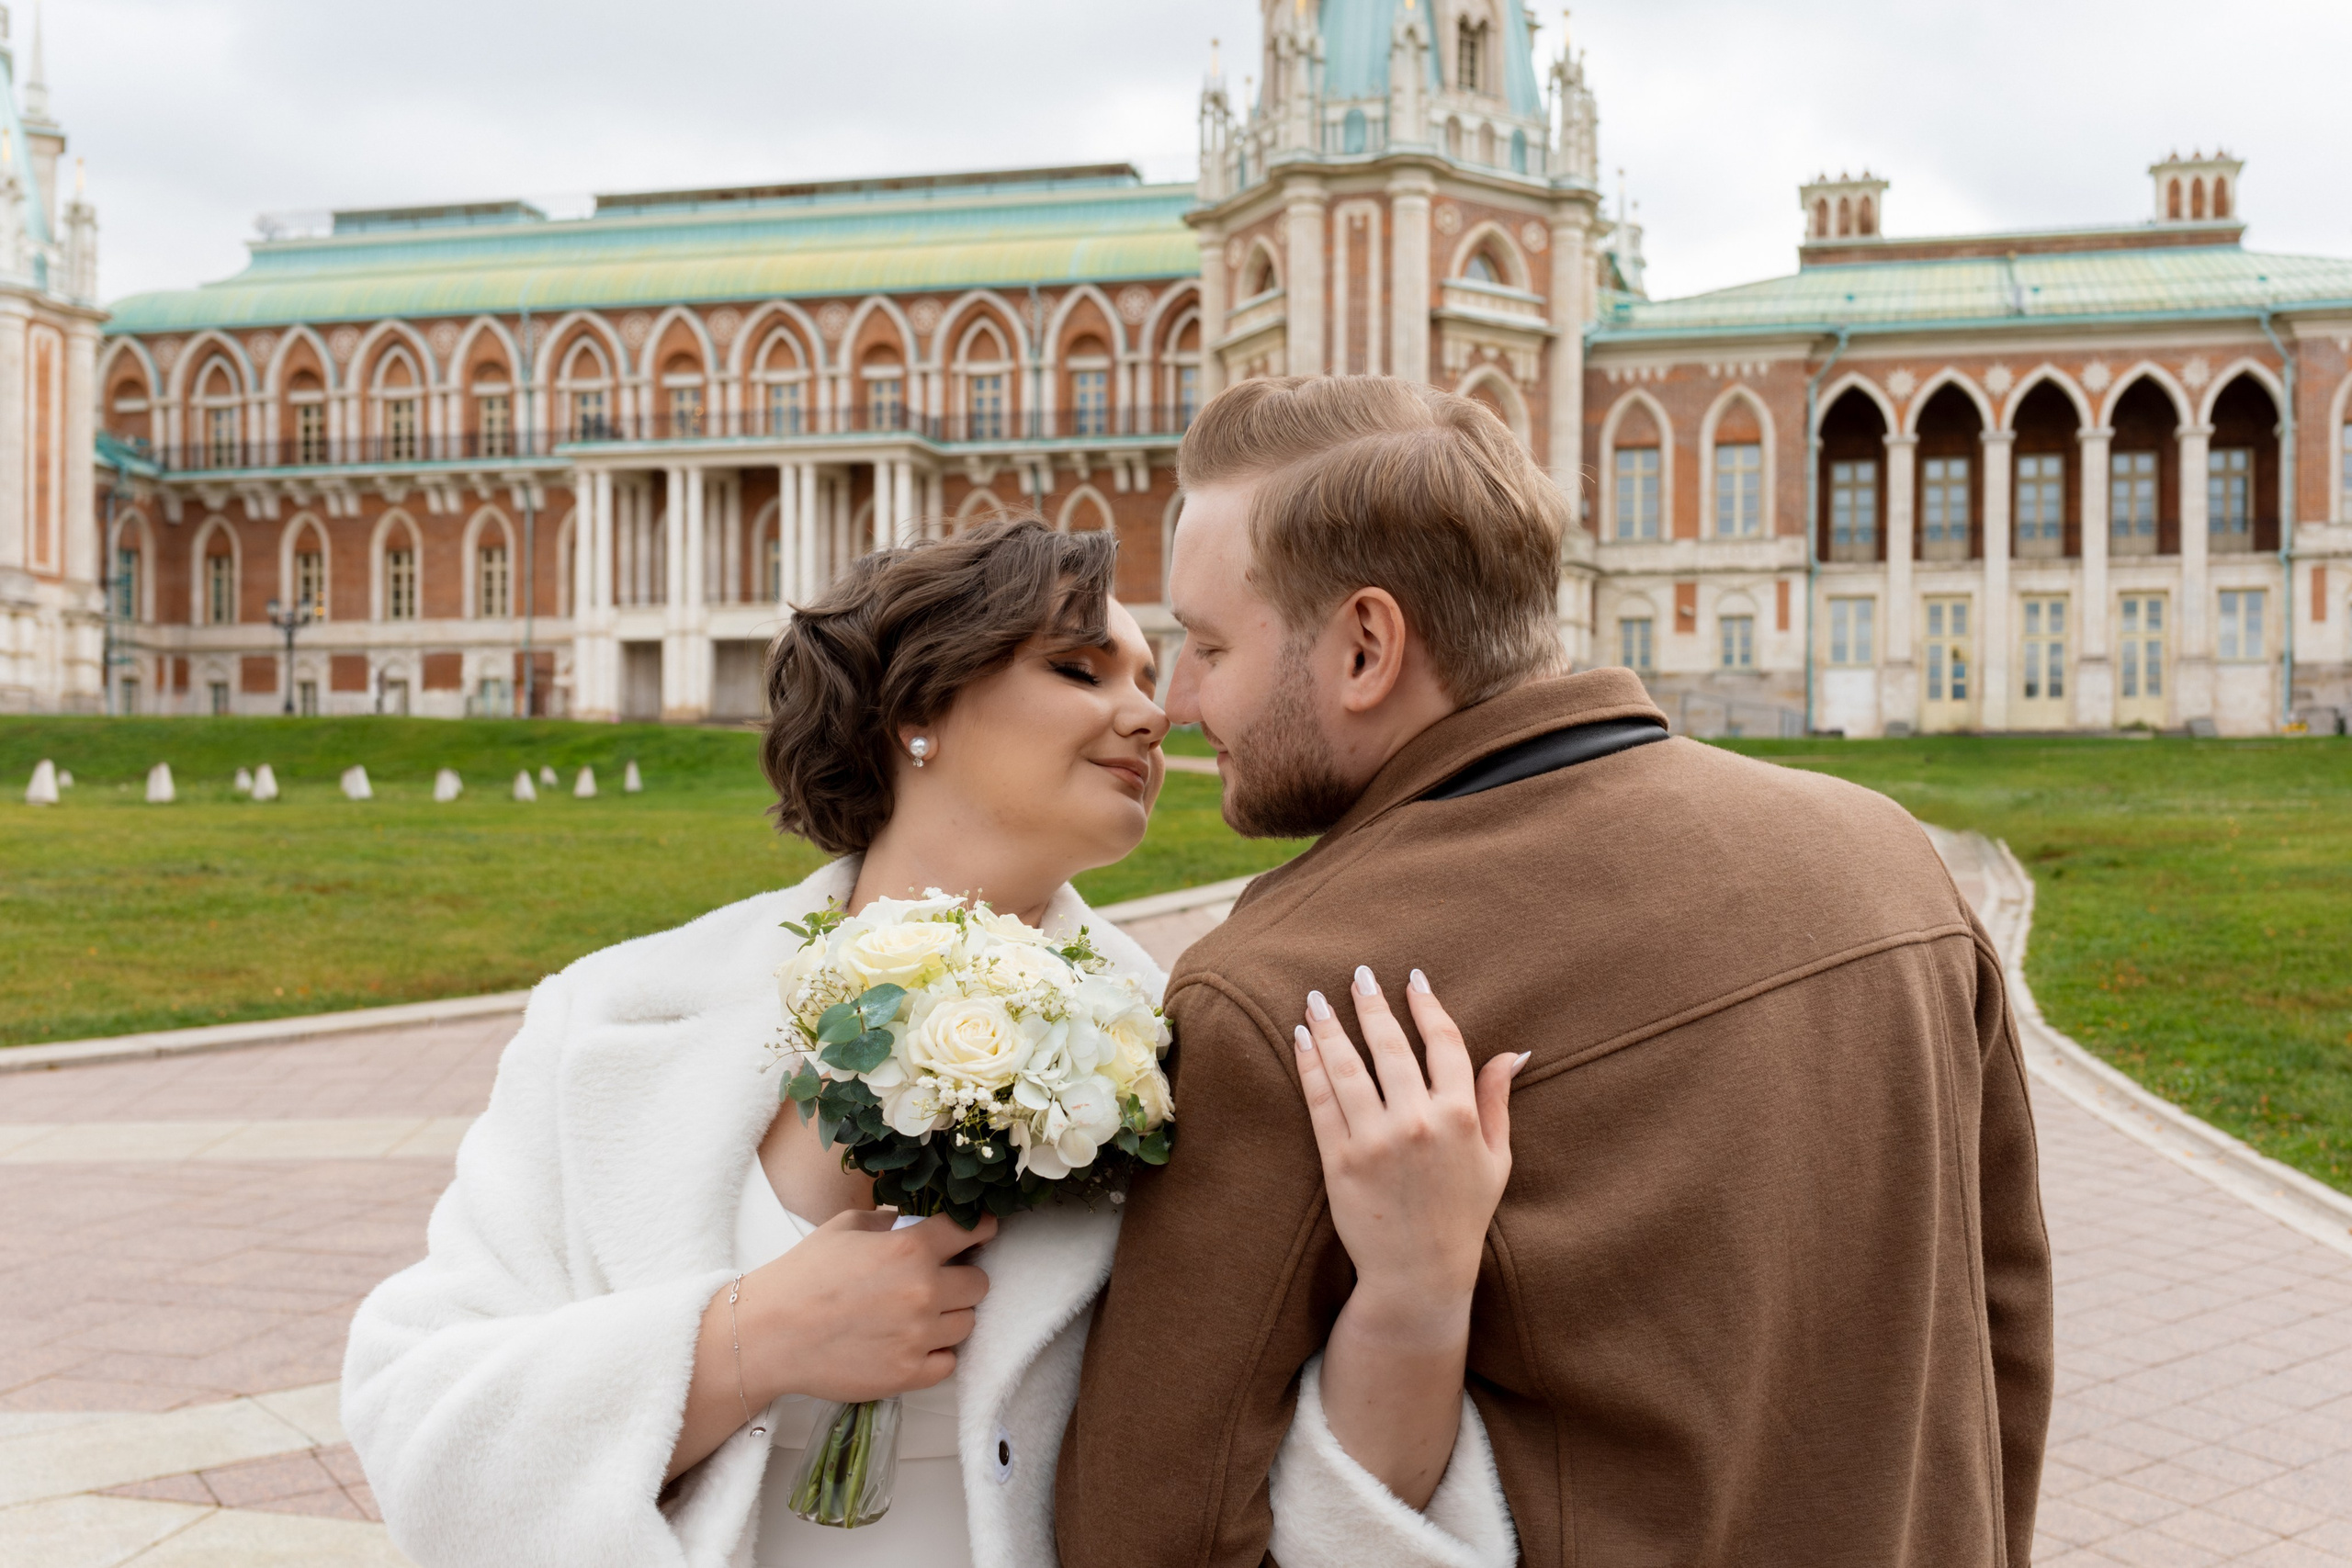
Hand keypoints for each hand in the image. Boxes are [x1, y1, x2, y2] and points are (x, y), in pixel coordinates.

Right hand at [744, 1210, 996, 1405]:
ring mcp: (919, 1336)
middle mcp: (924, 1291)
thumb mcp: (844, 1227)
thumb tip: (910, 1219)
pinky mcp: (909, 1374)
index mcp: (911, 1248)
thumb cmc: (802, 1276)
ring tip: (918, 1315)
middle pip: (979, 1284)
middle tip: (939, 1281)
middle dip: (963, 1278)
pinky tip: (912, 1343)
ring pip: (967, 1323)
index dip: (981, 1229)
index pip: (973, 1231)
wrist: (769, 1334)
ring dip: (950, 1317)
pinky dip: (936, 1353)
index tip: (981, 1232)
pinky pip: (949, 1362)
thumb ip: (887, 1220)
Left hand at [1294, 966, 1522, 1337]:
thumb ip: (1496, 1100)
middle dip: (1371, 1004)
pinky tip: (1302, 1040)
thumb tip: (1513, 1052)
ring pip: (1348, 1068)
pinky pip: (1320, 1101)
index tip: (1412, 979)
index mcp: (1459, 1117)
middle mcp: (1417, 1123)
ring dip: (1330, 1027)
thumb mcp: (1495, 1159)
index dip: (1427, 1006)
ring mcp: (1374, 1141)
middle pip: (1390, 1046)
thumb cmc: (1462, 1217)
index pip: (1443, 1044)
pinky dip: (1310, 1066)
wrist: (1418, 1275)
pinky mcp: (1339, 1161)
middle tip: (1358, 973)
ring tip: (1315, 999)